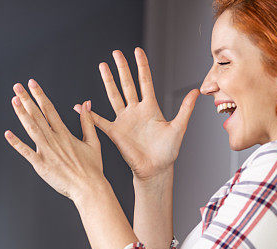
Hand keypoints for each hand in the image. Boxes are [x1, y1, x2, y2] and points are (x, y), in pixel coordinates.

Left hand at [4, 80, 104, 201]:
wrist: (89, 188)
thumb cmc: (92, 169)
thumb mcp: (93, 142)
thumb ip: (87, 122)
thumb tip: (86, 104)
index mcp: (65, 134)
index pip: (50, 109)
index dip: (40, 95)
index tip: (32, 84)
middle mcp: (54, 140)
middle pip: (38, 115)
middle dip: (27, 99)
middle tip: (17, 87)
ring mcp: (47, 152)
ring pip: (32, 129)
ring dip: (22, 114)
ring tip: (14, 101)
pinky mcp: (41, 165)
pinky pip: (27, 152)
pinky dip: (17, 143)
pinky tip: (8, 134)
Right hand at [76, 48, 197, 180]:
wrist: (156, 169)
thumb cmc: (168, 151)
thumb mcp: (179, 127)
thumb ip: (185, 109)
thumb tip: (196, 92)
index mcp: (150, 107)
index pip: (145, 81)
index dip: (141, 66)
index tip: (137, 51)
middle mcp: (136, 111)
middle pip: (127, 84)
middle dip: (122, 68)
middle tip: (115, 52)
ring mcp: (124, 120)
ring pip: (114, 96)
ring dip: (108, 81)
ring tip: (102, 66)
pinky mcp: (115, 132)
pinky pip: (100, 121)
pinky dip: (89, 115)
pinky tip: (80, 106)